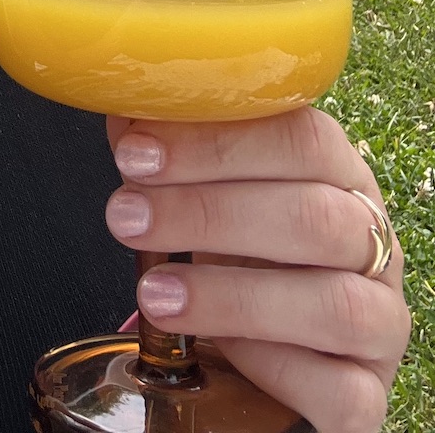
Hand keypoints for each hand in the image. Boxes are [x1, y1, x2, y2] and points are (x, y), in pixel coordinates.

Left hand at [105, 109, 410, 432]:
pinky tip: (219, 354)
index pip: (301, 138)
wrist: (266, 347)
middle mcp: (371, 242)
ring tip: (152, 293)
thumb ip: (170, 154)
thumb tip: (124, 113)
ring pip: (334, 306)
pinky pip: (340, 390)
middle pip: (314, 217)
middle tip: (127, 217)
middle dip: (207, 213)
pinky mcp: (368, 391)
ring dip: (231, 296)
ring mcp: (381, 320)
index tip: (135, 154)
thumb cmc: (237, 247)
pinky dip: (273, 367)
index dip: (215, 143)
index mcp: (337, 174)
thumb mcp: (205, 190)